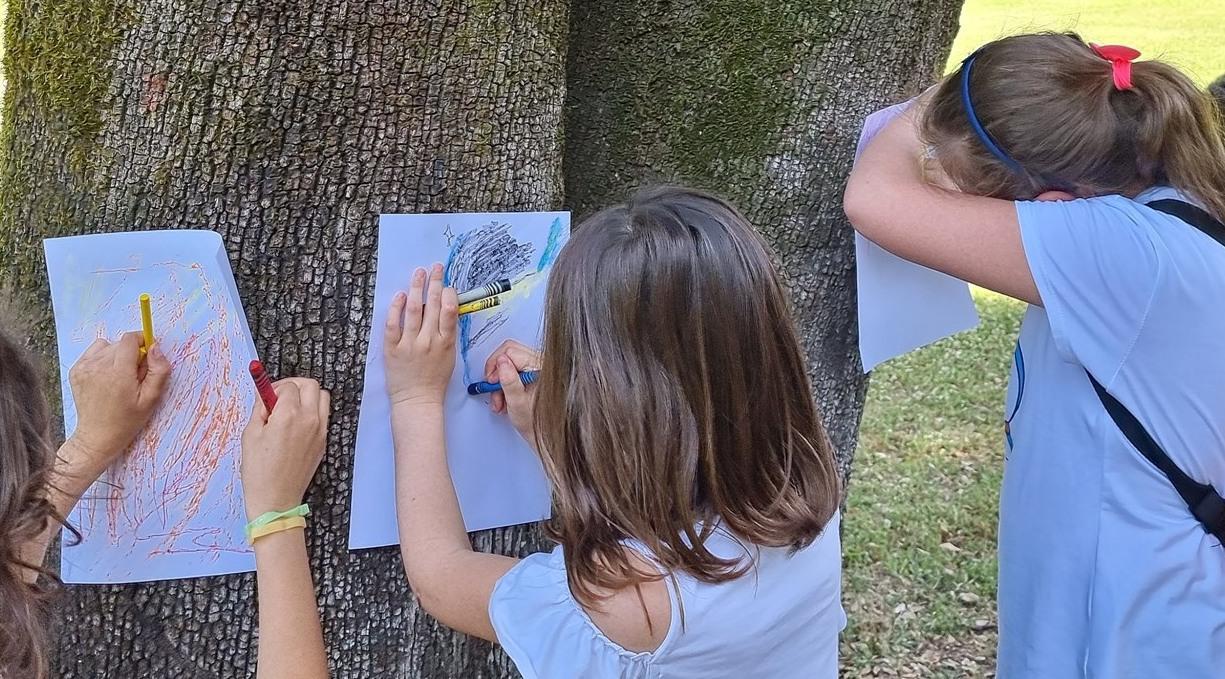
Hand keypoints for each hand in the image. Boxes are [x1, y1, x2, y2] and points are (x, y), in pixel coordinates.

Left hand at [66, 332, 170, 480]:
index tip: (146, 357)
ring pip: (106, 346)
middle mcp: (98, 366)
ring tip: (118, 376)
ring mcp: (84, 367)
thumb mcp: (152, 398)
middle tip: (133, 375)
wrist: (97, 435)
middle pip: (120, 343)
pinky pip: (93, 352)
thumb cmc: (128, 420)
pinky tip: (105, 378)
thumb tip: (155, 347)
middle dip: (130, 353)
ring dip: (116, 355)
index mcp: (118, 373)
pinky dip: (102, 359)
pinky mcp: (76, 370)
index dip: (142, 343)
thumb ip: (158, 370)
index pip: (129, 339)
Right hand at [241, 378, 330, 518]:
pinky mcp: (323, 442)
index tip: (266, 397)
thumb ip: (260, 409)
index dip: (275, 388)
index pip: (289, 386)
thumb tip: (266, 394)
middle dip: (294, 385)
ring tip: (288, 411)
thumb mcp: (251, 434)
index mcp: (290, 415)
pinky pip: (323, 416)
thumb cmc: (259, 470)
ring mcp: (320, 431)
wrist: (276, 499)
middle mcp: (310, 420)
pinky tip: (295, 426)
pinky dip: (312, 412)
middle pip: (312, 385)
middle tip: (279, 397)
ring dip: (307, 397)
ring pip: (322, 398)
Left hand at [384, 264, 458, 407]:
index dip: (449, 294)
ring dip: (417, 288)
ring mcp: (409, 344)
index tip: (448, 284)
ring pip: (414, 310)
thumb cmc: (435, 380)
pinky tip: (400, 295)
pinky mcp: (392, 348)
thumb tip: (446, 310)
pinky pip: (393, 324)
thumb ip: (447, 334)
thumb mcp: (450, 356)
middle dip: (436, 283)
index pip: (449, 311)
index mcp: (445, 343)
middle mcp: (428, 341)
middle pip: (433, 305)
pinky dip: (396, 308)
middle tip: (436, 267)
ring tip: (419, 273)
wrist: (417, 400)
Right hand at [482, 339, 540, 444]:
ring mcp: (538, 367)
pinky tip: (505, 399)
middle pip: (509, 353)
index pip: (510, 351)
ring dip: (499, 382)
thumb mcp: (517, 403)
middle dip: (496, 373)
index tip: (491, 382)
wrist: (546, 436)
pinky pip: (514, 370)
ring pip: (510, 362)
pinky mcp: (534, 373)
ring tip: (499, 402)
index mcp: (541, 366)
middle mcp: (542, 363)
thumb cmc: (538, 423)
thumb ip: (509, 380)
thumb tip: (501, 361)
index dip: (496, 366)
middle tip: (492, 389)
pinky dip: (506, 384)